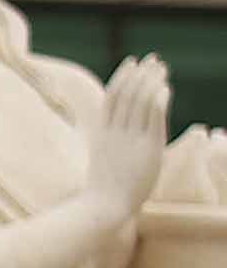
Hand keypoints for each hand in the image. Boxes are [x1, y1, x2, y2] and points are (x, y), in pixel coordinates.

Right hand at [91, 52, 171, 247]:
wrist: (104, 208)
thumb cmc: (101, 193)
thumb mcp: (101, 162)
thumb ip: (108, 145)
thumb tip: (112, 140)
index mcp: (102, 133)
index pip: (112, 96)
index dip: (122, 76)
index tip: (132, 62)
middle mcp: (115, 132)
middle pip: (128, 93)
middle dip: (141, 73)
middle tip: (153, 59)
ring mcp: (131, 139)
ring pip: (141, 100)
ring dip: (152, 80)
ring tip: (162, 68)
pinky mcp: (148, 148)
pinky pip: (154, 115)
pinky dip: (159, 98)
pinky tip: (165, 88)